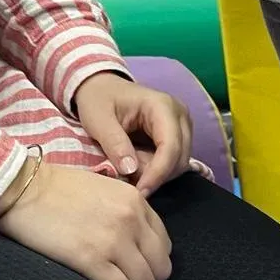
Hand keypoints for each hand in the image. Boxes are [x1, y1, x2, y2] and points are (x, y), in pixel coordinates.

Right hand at [0, 161, 172, 279]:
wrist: (22, 188)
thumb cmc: (55, 188)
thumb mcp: (103, 188)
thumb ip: (124, 210)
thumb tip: (134, 242)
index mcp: (135, 201)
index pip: (163, 244)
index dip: (154, 264)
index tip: (140, 272)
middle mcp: (131, 220)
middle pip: (160, 268)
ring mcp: (113, 240)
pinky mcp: (91, 260)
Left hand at [74, 72, 192, 196]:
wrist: (101, 87)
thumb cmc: (99, 99)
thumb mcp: (98, 119)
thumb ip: (114, 143)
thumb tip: (131, 170)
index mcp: (162, 106)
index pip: (170, 147)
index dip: (157, 174)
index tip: (139, 192)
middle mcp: (180, 115)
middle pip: (180, 158)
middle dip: (156, 176)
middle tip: (130, 183)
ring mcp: (181, 125)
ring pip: (179, 163)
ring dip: (156, 174)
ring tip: (130, 170)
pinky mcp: (177, 135)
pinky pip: (174, 161)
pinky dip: (157, 170)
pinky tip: (137, 166)